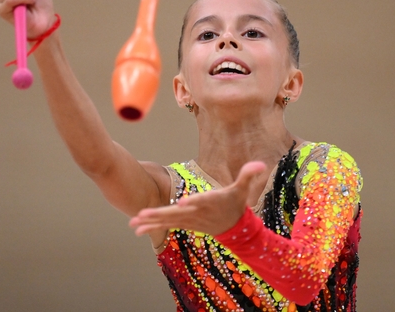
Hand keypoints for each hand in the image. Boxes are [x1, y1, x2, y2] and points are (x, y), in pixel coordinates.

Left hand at [129, 161, 266, 236]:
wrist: (234, 229)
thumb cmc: (236, 205)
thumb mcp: (243, 190)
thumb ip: (248, 175)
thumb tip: (261, 163)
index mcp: (210, 202)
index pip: (202, 201)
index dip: (193, 202)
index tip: (181, 204)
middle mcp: (197, 213)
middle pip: (177, 214)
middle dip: (159, 214)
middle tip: (142, 214)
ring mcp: (189, 220)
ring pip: (168, 221)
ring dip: (150, 223)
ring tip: (133, 224)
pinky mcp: (184, 224)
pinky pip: (165, 226)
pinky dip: (151, 227)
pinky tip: (136, 229)